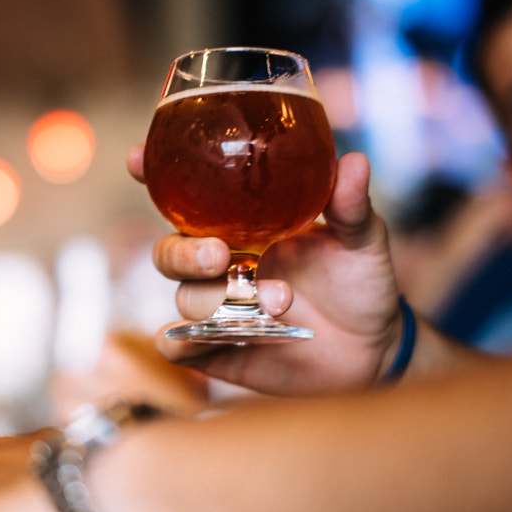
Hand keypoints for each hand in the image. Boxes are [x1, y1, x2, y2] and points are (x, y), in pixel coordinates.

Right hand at [128, 146, 402, 395]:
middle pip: (169, 251)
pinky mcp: (216, 350)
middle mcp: (221, 263)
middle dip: (185, 253)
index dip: (154, 177)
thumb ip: (351, 206)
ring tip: (281, 300)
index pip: (187, 197)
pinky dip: (185, 342)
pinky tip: (219, 337)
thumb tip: (353, 163)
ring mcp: (216, 307)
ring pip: (183, 298)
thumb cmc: (360, 283)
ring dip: (220, 300)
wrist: (373, 348)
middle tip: (221, 255)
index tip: (137, 161)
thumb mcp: (363, 240)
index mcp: (243, 224)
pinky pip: (177, 346)